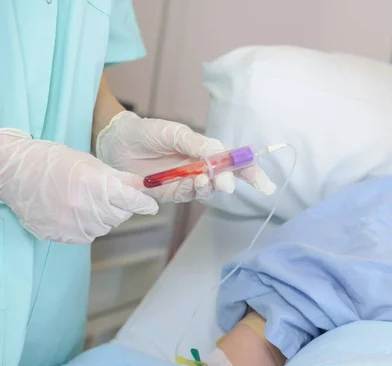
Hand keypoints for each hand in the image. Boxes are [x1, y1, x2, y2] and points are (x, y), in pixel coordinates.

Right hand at [0, 129, 158, 243]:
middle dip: (121, 207)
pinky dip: (87, 225)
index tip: (151, 207)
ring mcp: (73, 225)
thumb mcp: (90, 164)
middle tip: (109, 196)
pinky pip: (87, 235)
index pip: (132, 201)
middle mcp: (86, 209)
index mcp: (96, 186)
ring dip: (103, 217)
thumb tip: (144, 187)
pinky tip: (74, 211)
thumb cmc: (53, 162)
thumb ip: (119, 178)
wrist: (14, 172)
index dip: (144, 204)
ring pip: (105, 227)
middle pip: (120, 216)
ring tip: (85, 200)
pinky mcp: (61, 236)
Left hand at [95, 111, 275, 202]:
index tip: (264, 183)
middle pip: (228, 179)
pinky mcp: (172, 193)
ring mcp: (188, 182)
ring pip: (209, 190)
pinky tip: (193, 182)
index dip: (251, 171)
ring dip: (210, 187)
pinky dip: (194, 190)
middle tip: (228, 185)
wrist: (116, 142)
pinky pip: (189, 195)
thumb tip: (220, 152)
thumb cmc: (146, 132)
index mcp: (206, 151)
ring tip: (206, 180)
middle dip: (235, 183)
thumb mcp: (173, 132)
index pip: (234, 162)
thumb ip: (196, 143)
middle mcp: (201, 168)